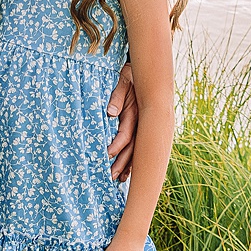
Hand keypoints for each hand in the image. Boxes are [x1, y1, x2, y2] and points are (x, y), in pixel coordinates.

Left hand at [106, 63, 137, 182]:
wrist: (144, 71)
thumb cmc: (130, 75)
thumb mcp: (123, 81)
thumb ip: (117, 96)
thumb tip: (110, 112)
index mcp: (136, 113)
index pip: (126, 134)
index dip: (117, 145)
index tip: (106, 154)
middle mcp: (142, 123)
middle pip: (133, 148)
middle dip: (123, 163)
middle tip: (111, 176)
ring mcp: (143, 126)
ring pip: (137, 150)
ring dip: (128, 166)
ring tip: (119, 180)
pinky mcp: (142, 127)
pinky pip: (138, 146)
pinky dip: (133, 160)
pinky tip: (128, 172)